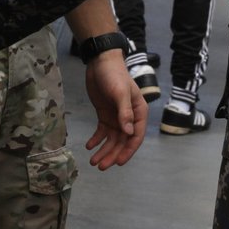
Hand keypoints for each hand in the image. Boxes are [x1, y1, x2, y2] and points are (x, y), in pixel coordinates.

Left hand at [83, 49, 145, 169]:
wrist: (100, 62)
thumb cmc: (114, 75)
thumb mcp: (120, 93)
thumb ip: (125, 113)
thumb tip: (129, 133)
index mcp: (139, 112)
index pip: (135, 136)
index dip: (127, 151)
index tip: (118, 162)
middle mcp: (129, 117)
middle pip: (122, 141)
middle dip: (112, 154)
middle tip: (100, 166)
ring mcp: (117, 117)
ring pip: (111, 139)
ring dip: (103, 151)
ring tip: (93, 162)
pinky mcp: (105, 115)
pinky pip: (102, 132)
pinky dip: (96, 140)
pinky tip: (89, 146)